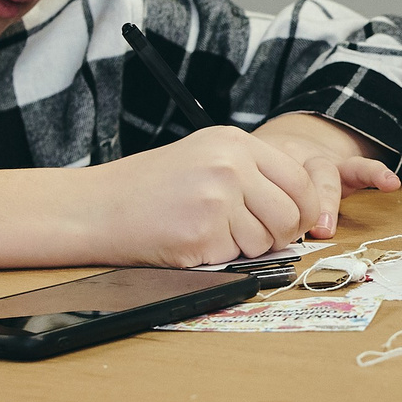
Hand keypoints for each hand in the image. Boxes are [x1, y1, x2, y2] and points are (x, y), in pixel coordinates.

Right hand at [77, 124, 386, 265]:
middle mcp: (230, 166)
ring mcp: (217, 199)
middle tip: (253, 236)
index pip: (301, 179)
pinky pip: (236, 257)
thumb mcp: (206, 156)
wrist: (97, 207)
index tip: (294, 222)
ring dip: (246, 248)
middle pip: (291, 214)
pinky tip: (191, 241)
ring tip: (210, 232)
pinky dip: (219, 257)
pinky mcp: (203, 234)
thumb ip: (253, 173)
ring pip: (266, 240)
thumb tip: (302, 207)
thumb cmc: (151, 187)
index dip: (305, 208)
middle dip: (280, 234)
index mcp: (235, 143)